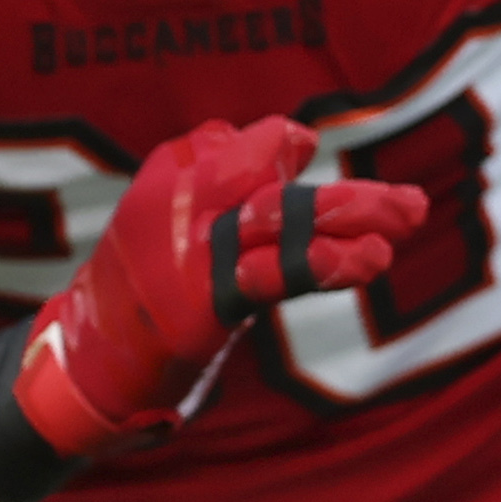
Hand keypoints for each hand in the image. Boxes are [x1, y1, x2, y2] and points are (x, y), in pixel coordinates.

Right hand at [11, 118, 428, 457]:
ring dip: (352, 213)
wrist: (87, 361)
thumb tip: (302, 140)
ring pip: (284, 215)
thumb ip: (236, 180)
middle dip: (347, 193)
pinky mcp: (205, 295)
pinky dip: (326, 261)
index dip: (285, 156)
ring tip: (410, 217)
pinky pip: (274, 271)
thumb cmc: (143, 288)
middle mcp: (183, 199)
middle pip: (276, 173)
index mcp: (175, 173)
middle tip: (413, 206)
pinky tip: (374, 258)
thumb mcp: (179, 222)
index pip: (251, 146)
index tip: (308, 171)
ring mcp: (193, 246)